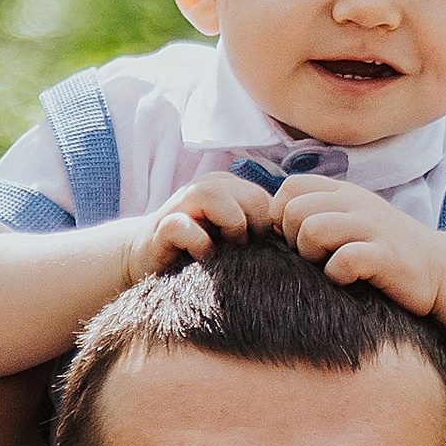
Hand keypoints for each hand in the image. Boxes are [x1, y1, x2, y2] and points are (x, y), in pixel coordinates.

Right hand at [122, 173, 275, 284]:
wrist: (149, 260)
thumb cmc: (201, 250)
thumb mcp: (235, 235)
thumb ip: (260, 228)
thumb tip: (296, 240)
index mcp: (228, 185)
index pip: (269, 199)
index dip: (272, 228)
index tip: (263, 251)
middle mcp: (207, 186)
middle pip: (253, 197)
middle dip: (256, 229)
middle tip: (245, 252)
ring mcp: (183, 203)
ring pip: (219, 198)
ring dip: (232, 229)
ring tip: (227, 251)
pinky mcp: (163, 226)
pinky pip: (187, 228)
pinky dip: (200, 245)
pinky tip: (202, 258)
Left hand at [270, 176, 445, 313]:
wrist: (439, 269)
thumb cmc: (385, 250)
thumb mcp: (352, 220)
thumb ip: (319, 213)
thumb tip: (273, 225)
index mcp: (344, 193)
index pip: (291, 187)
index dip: (282, 216)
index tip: (295, 241)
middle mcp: (357, 203)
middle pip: (294, 209)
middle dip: (292, 239)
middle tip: (312, 258)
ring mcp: (372, 227)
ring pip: (313, 229)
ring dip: (310, 255)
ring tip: (327, 267)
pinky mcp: (385, 255)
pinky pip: (344, 260)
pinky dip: (338, 275)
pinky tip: (348, 281)